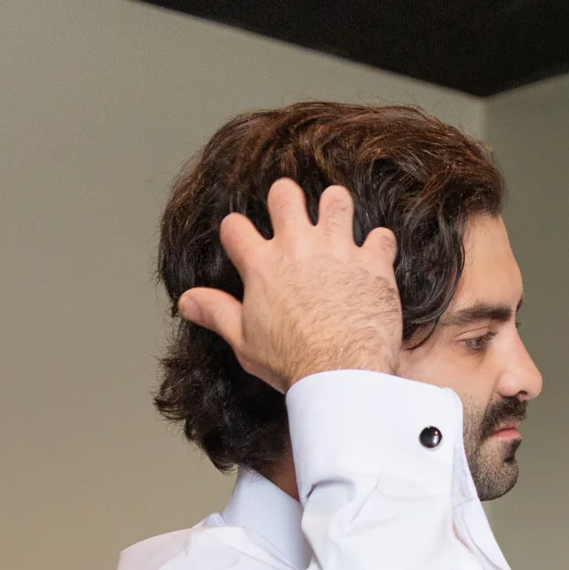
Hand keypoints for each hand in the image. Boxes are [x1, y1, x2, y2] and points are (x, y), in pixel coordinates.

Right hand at [176, 177, 401, 392]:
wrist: (341, 376)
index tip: (245, 244)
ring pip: (336, 200)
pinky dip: (380, 247)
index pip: (235, 226)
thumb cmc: (293, 364)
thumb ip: (217, 313)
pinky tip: (375, 260)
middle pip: (284, 193)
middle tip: (295, 219)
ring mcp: (337, 250)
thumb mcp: (245, 342)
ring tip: (338, 226)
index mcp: (262, 265)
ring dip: (337, 210)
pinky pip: (382, 236)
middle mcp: (297, 247)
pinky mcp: (372, 264)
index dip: (237, 232)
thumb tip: (187, 301)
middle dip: (288, 200)